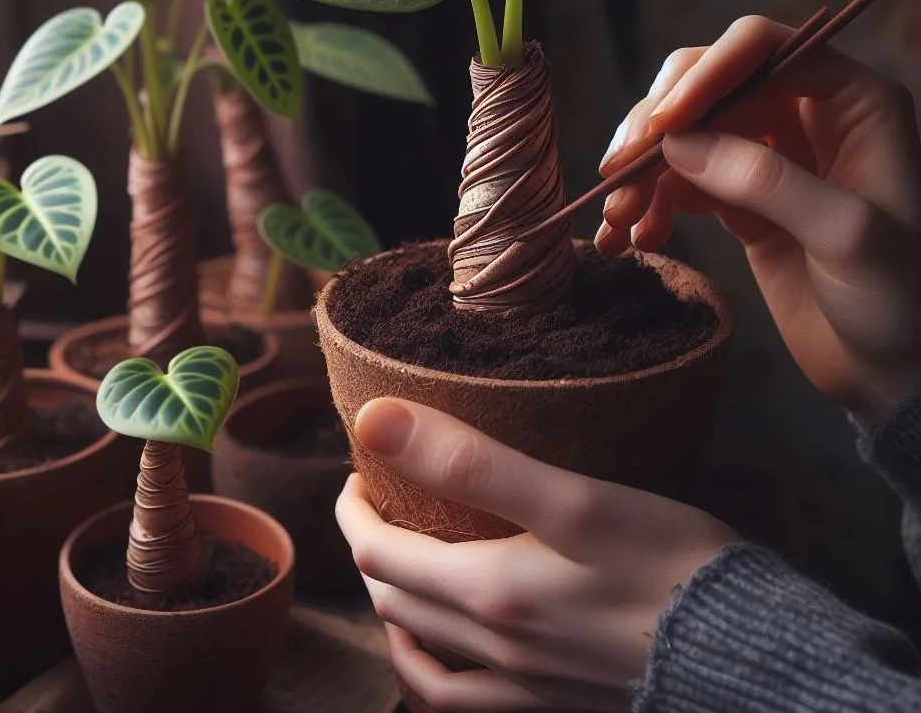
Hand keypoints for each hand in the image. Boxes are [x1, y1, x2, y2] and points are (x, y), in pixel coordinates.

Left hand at [336, 398, 737, 711]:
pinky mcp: (552, 705)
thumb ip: (471, 461)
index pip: (379, 555)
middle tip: (379, 502)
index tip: (362, 474)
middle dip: (372, 548)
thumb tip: (375, 421)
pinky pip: (460, 700)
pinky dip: (430, 668)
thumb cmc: (669, 562)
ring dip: (394, 604)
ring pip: (420, 651)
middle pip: (394, 600)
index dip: (356, 512)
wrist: (749, 654)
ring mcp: (521, 688)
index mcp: (488, 594)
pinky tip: (440, 646)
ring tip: (398, 565)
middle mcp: (492, 650)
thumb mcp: (574, 498)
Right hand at [596, 15, 920, 423]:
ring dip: (642, 173)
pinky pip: (678, 185)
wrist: (896, 373)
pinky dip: (648, 206)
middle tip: (618, 173)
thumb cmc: (902, 301)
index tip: (659, 127)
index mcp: (851, 101)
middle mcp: (804, 116)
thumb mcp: (847, 236)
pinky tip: (632, 241)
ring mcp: (767, 160)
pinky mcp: (738, 204)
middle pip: (708, 85)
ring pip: (684, 136)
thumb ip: (767, 181)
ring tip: (618, 222)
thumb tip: (679, 143)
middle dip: (657, 126)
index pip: (762, 48)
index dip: (704, 75)